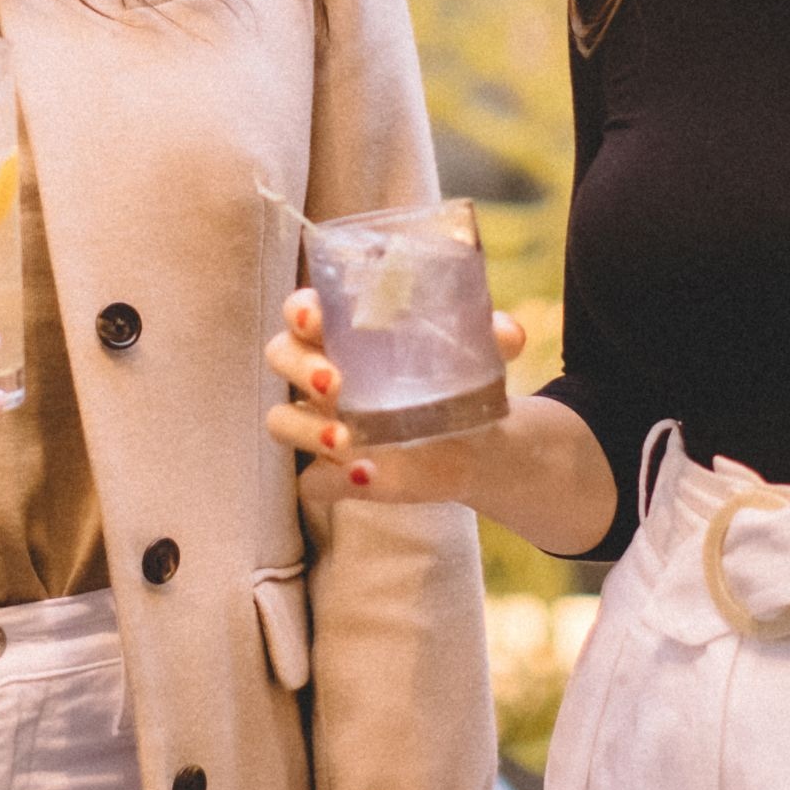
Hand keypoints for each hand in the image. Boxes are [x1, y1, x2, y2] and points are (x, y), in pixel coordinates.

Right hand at [263, 289, 529, 507]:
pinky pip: (310, 479)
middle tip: (335, 382)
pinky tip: (366, 475)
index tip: (316, 318)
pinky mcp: (332, 473)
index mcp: (345, 330)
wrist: (474, 441)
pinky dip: (330, 480)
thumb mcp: (477, 353)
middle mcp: (322, 371)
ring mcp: (320, 423)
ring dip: (306, 428)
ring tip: (346, 439)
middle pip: (280, 356)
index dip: (300, 310)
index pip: (302, 309)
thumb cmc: (456, 379)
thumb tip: (509, 334)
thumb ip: (490, 336)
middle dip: (300, 367)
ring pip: (280, 419)